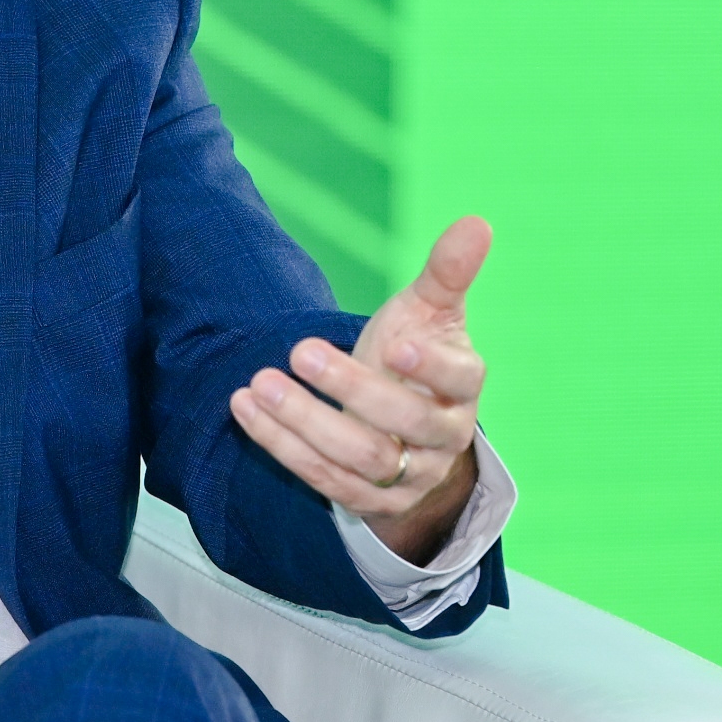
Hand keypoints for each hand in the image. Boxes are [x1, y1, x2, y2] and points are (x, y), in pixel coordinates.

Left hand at [228, 218, 491, 566]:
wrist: (402, 428)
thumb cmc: (413, 354)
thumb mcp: (429, 313)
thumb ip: (447, 272)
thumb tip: (477, 221)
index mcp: (462, 387)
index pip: (459, 380)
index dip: (432, 367)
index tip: (395, 343)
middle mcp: (442, 438)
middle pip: (403, 424)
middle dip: (350, 390)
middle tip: (301, 351)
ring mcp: (408, 476)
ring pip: (360, 458)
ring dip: (304, 422)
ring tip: (260, 383)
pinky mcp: (368, 500)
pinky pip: (324, 479)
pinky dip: (280, 444)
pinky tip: (244, 407)